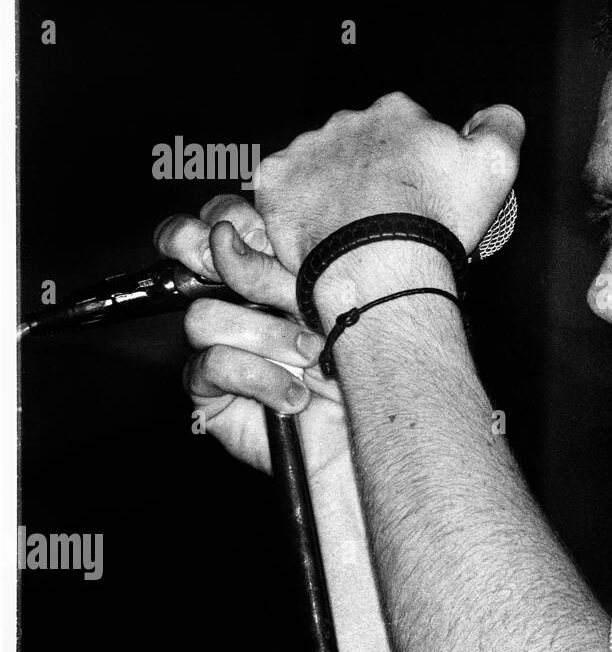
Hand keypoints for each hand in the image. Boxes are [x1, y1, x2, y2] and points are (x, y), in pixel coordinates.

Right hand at [154, 194, 352, 483]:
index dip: (226, 217)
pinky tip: (295, 394)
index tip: (248, 228)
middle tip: (258, 275)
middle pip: (190, 250)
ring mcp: (225, 345)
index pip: (224, 219)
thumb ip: (300, 262)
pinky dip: (259, 378)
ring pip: (204, 315)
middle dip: (216, 256)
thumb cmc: (378, 366)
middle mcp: (245, 301)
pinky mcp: (213, 392)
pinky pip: (210, 365)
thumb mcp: (345, 300)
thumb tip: (252, 231)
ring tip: (314, 354)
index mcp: (275, 268)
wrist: (381, 434)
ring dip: (266, 335)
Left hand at [253, 92, 524, 273]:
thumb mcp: (496, 165)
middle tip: (388, 212)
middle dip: (372, 170)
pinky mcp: (277, 183)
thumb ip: (502, 126)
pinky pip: (282, 188)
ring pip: (321, 163)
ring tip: (353, 228)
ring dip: (334, 186)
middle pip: (362, 141)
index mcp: (398, 114)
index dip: (417, 157)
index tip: (421, 186)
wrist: (379, 267)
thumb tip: (498, 114)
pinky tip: (319, 228)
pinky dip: (297, 205)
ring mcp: (308, 151)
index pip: (407, 123)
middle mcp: (350, 123)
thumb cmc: (432, 221)